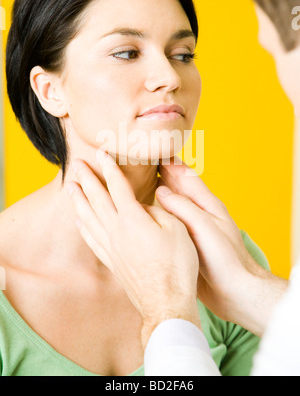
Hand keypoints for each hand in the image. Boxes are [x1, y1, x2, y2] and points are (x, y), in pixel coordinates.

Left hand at [66, 150, 200, 347]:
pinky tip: (79, 221)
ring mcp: (112, 247)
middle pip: (97, 199)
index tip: (101, 153)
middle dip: (86, 179)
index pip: (117, 186)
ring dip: (78, 200)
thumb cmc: (177, 265)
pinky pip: (91, 239)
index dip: (110, 167)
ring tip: (70, 187)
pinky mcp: (112, 261)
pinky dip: (83, 226)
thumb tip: (143, 207)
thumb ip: (158, 212)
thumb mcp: (176, 229)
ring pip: (89, 218)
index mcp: (133, 219)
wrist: (166, 302)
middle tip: (76, 164)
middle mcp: (117, 231)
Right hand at [156, 157, 287, 335]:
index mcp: (207, 204)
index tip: (152, 150)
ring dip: (155, 193)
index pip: (186, 176)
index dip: (170, 162)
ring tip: (137, 185)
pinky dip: (155, 215)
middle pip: (177, 187)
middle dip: (160, 174)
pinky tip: (144, 216)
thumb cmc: (225, 259)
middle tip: (140, 164)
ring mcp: (191, 229)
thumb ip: (183, 207)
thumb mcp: (205, 227)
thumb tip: (161, 191)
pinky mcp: (185, 244)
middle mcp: (198, 214)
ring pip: (170, 205)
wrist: (235, 292)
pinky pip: (167, 224)